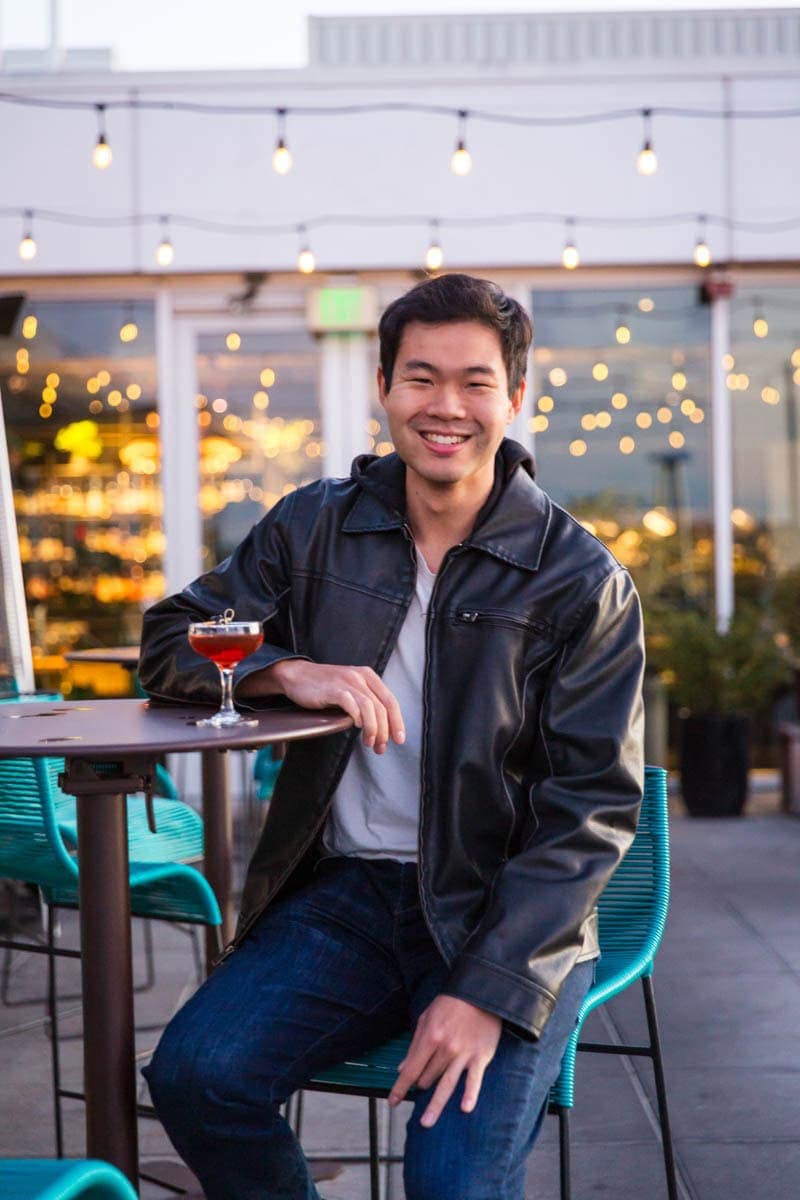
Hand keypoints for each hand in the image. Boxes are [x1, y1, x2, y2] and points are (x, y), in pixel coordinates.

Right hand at [256, 660, 404, 754]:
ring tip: (370, 743)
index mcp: (369, 676)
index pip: (391, 700)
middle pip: (382, 706)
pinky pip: (352, 704)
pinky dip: (358, 717)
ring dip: (373, 728)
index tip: (399, 740)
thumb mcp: (350, 689)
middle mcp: (361, 676)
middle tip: (381, 747)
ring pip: (370, 707)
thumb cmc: (324, 687)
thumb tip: (381, 728)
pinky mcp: (333, 688)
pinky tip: (357, 727)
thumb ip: (365, 702)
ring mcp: (347, 681)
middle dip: (385, 731)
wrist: (297, 675)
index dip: (397, 722)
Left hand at [387, 995, 501, 1126]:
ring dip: (435, 1105)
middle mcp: (445, 1048)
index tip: (392, 1102)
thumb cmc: (450, 1004)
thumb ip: (414, 1045)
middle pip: (428, 1078)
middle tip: (421, 1085)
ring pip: (446, 1084)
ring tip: (426, 1123)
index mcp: (430, 1037)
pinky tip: (465, 1108)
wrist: (480, 992)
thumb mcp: (426, 1018)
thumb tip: (401, 1069)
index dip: (399, 1088)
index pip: (410, 1070)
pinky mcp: (481, 1056)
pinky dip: (470, 1094)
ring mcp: (463, 1054)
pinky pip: (474, 1079)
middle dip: (421, 1085)